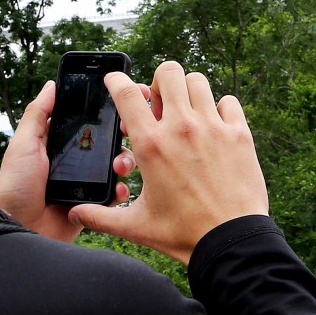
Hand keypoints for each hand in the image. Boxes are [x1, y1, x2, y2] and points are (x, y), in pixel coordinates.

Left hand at [0, 79, 136, 241]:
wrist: (20, 229)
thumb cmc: (16, 186)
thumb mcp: (23, 144)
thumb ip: (38, 114)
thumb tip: (51, 84)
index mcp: (60, 141)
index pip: (87, 120)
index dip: (105, 109)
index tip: (125, 97)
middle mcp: (77, 158)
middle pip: (108, 139)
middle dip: (122, 133)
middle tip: (128, 130)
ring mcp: (87, 180)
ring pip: (116, 163)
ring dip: (124, 160)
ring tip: (121, 165)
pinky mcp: (94, 203)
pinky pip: (115, 192)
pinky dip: (121, 188)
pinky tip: (120, 187)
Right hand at [67, 60, 268, 264]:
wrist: (230, 243)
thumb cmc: (182, 234)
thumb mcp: (136, 225)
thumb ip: (101, 216)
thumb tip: (76, 213)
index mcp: (150, 145)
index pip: (126, 92)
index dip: (116, 79)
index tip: (115, 80)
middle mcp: (180, 128)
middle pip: (168, 72)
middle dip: (160, 82)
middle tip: (161, 103)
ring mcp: (212, 127)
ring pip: (197, 81)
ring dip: (189, 92)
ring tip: (188, 113)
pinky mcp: (239, 134)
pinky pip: (228, 101)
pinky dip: (221, 109)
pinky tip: (216, 127)